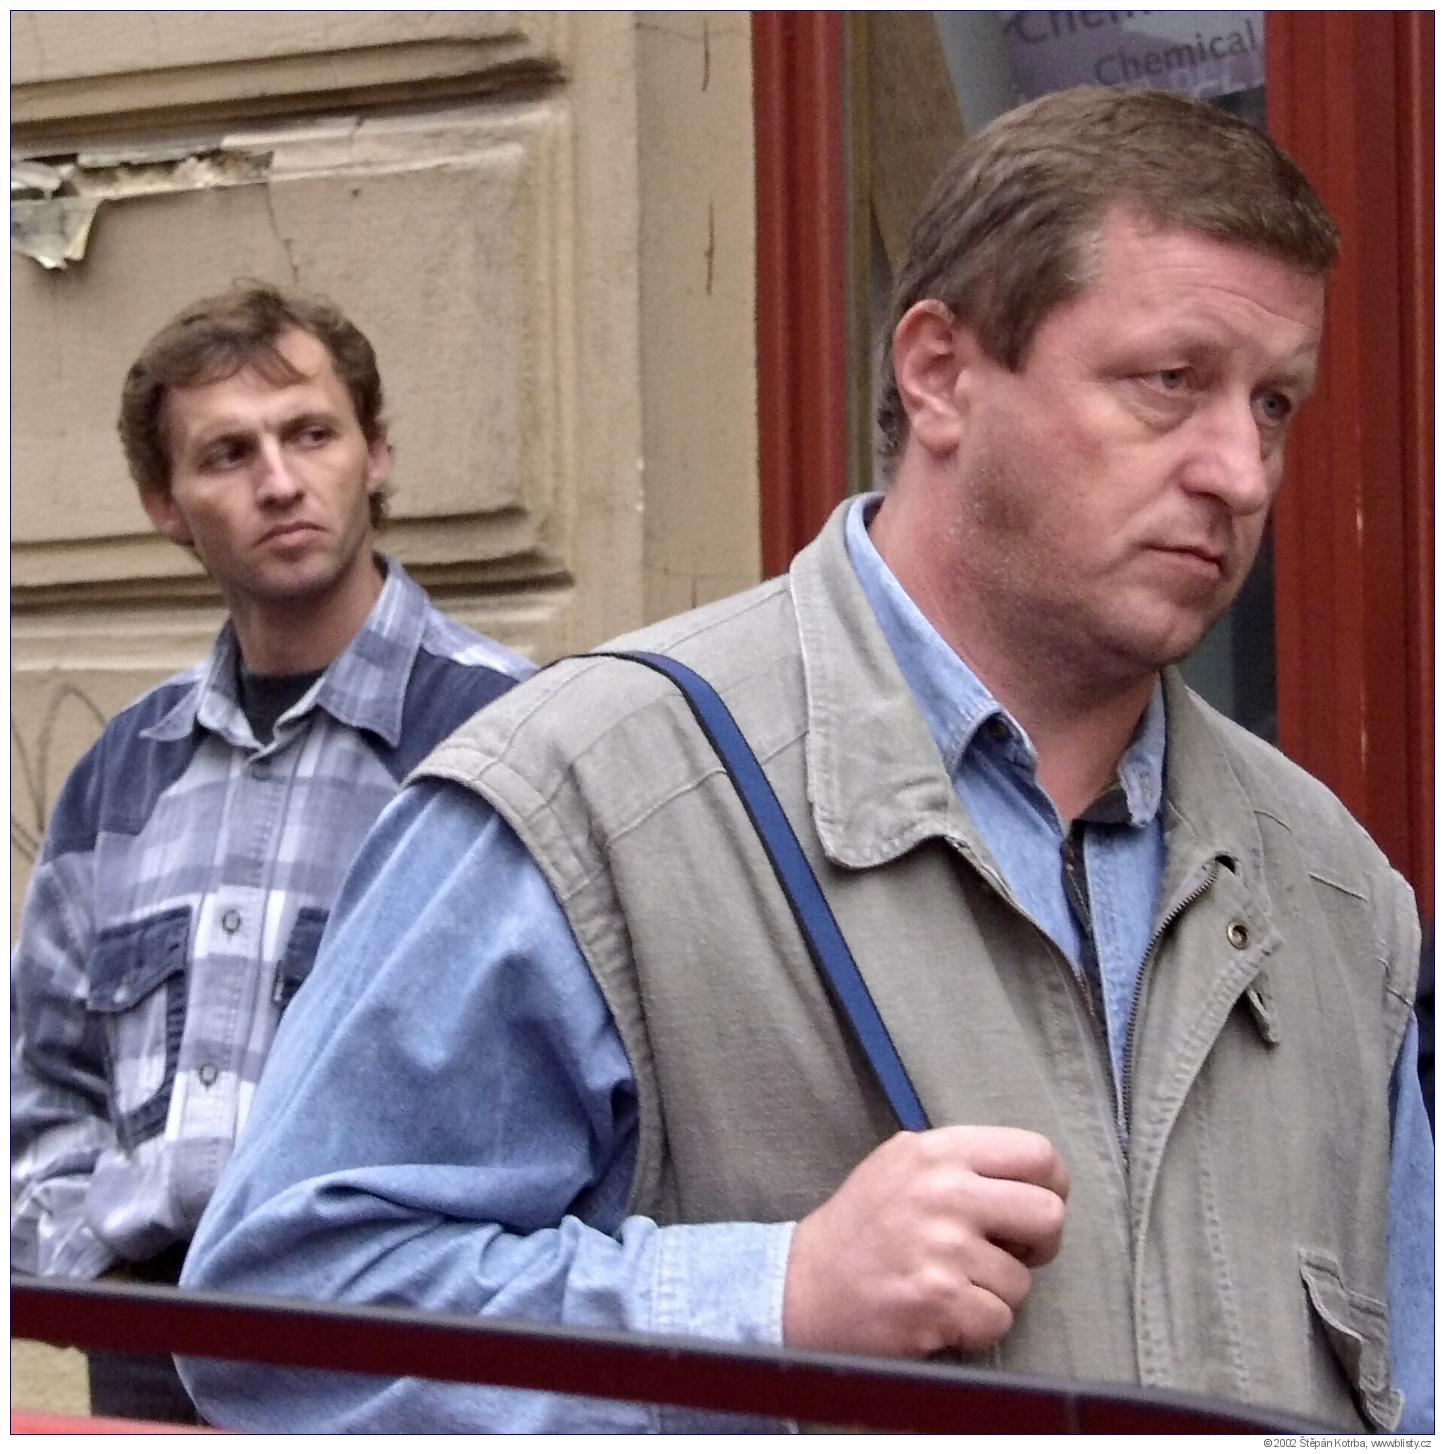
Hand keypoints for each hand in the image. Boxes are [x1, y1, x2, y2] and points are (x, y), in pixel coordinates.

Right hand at [782, 1126, 1068, 1358]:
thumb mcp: (900, 1164)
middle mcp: (943, 1190)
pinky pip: (1000, 1320)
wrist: (804, 1285)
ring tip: (952, 1283)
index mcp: (937, 1151)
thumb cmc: (860, 1227)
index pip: (1036, 1154)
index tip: (1033, 1208)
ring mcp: (943, 1246)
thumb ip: (959, 1161)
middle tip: (1009, 1253)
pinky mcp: (939, 1298)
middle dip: (1040, 1244)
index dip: (1051, 1187)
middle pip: (1049, 1213)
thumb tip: (1031, 1178)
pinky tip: (942, 1311)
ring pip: (1022, 1279)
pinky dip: (976, 1325)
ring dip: (995, 1292)